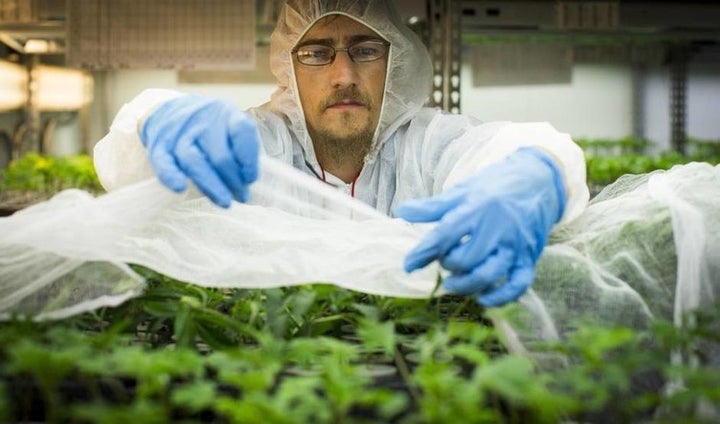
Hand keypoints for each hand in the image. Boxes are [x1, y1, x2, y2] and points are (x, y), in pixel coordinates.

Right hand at [140, 95, 259, 206]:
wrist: (169, 108)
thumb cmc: (211, 127)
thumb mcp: (231, 126)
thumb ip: (242, 149)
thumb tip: (247, 181)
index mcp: (225, 115)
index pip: (241, 130)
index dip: (249, 157)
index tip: (251, 179)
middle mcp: (202, 122)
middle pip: (220, 155)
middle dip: (234, 180)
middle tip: (242, 197)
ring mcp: (179, 134)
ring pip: (194, 161)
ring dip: (211, 185)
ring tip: (225, 202)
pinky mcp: (159, 146)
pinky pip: (163, 162)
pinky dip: (170, 175)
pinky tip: (180, 188)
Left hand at [394, 147, 565, 306]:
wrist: (537, 181)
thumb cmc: (493, 188)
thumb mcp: (462, 192)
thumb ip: (432, 207)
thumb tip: (401, 212)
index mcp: (476, 209)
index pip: (445, 235)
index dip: (423, 252)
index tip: (408, 265)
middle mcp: (496, 229)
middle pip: (465, 259)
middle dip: (448, 265)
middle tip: (442, 261)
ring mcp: (514, 245)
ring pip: (489, 274)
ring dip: (466, 285)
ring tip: (452, 283)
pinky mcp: (529, 257)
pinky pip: (518, 284)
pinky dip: (500, 297)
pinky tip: (482, 298)